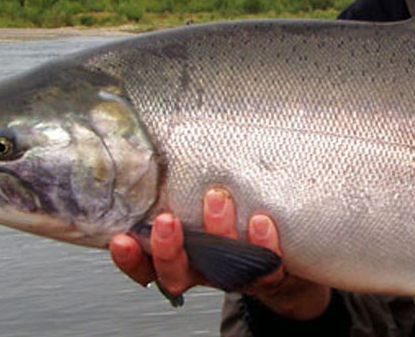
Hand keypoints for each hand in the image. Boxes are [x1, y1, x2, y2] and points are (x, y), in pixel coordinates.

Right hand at [108, 188, 331, 319]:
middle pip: (175, 273)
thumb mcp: (200, 203)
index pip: (144, 264)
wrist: (293, 259)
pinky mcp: (269, 276)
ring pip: (220, 270)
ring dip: (216, 235)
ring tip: (216, 200)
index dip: (129, 258)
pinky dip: (263, 245)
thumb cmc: (237, 219)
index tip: (121, 239)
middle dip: (167, 249)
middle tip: (167, 220)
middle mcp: (203, 269)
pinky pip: (266, 270)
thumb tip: (160, 137)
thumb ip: (180, 186)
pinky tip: (260, 221)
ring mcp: (235, 275)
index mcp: (180, 255)